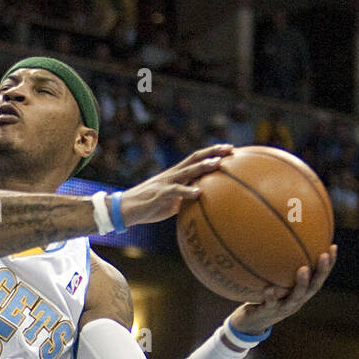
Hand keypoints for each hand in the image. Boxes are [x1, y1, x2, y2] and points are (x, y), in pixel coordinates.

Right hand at [120, 145, 234, 225]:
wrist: (126, 208)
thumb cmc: (149, 206)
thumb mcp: (171, 202)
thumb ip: (186, 199)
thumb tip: (202, 204)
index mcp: (176, 174)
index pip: (196, 158)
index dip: (213, 152)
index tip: (230, 149)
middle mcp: (173, 174)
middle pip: (195, 158)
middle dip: (213, 152)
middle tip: (231, 149)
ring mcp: (167, 183)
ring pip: (187, 170)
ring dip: (203, 166)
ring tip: (218, 164)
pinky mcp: (160, 194)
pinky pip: (176, 191)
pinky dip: (188, 191)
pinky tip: (199, 193)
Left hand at [228, 247, 336, 335]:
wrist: (250, 323)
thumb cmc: (264, 297)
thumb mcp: (273, 280)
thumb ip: (279, 266)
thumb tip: (280, 236)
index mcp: (301, 292)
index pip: (318, 277)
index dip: (328, 264)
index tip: (332, 246)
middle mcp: (296, 300)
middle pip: (314, 287)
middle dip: (321, 271)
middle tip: (324, 255)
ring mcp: (283, 308)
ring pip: (296, 297)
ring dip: (302, 283)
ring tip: (303, 269)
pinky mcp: (268, 313)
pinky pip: (270, 305)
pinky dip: (270, 297)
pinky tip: (268, 289)